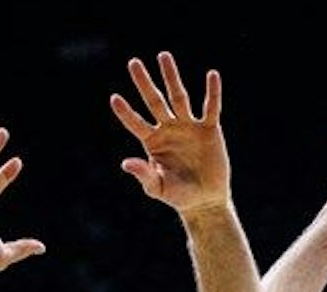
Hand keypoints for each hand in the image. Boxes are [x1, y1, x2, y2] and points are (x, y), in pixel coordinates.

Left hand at [110, 51, 229, 216]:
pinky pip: (211, 107)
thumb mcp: (158, 188)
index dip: (126, 112)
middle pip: (154, 101)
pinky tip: (212, 75)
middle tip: (133, 63)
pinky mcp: (209, 129)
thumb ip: (143, 175)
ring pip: (179, 97)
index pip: (135, 122)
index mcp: (153, 141)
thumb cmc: (178, 195)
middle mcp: (168, 128)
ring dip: (171, 77)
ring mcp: (188, 126)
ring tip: (163, 56)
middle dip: (144, 83)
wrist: (205, 200)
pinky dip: (212, 92)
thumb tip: (126, 163)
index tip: (114, 98)